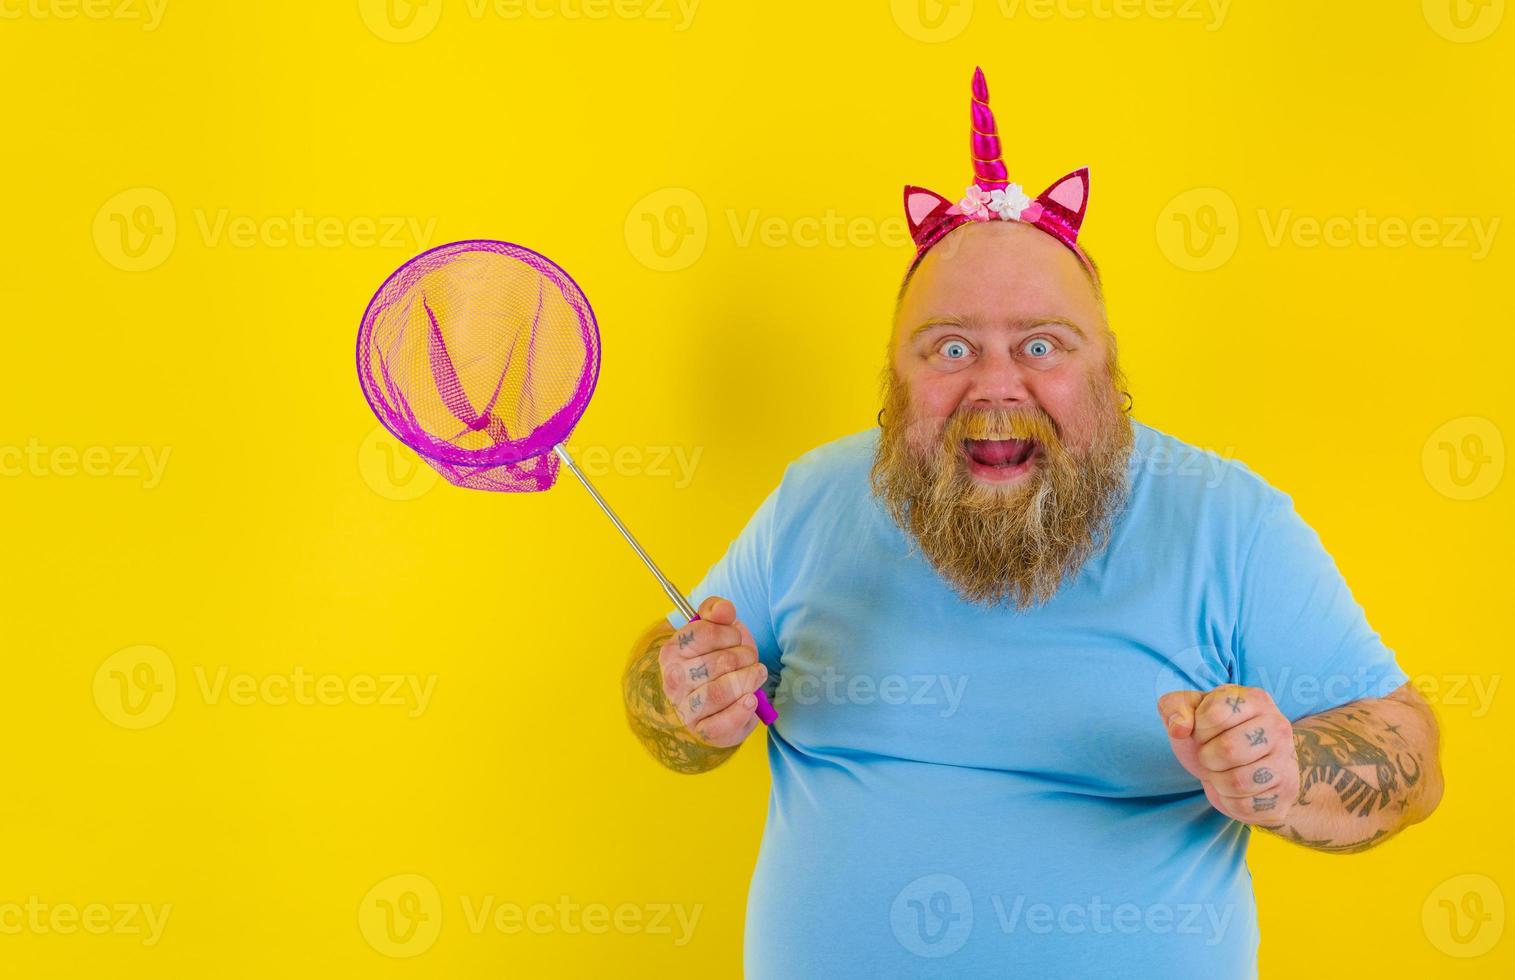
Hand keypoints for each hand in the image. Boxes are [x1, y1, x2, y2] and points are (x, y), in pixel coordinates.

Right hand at [659, 595, 767, 748]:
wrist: (718, 701)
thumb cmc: (717, 660)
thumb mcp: (717, 629)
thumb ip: (717, 611)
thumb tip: (724, 609)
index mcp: (671, 652)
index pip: (703, 633)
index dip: (729, 633)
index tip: (736, 638)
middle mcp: (673, 681)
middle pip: (719, 662)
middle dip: (745, 657)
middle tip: (750, 659)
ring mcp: (685, 709)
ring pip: (720, 692)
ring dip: (748, 680)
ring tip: (756, 675)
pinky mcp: (703, 731)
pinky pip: (723, 724)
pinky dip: (742, 710)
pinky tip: (751, 700)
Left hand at [1157, 684, 1298, 825]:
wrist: (1244, 767)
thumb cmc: (1214, 734)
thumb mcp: (1189, 713)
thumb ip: (1174, 707)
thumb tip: (1179, 728)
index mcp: (1255, 699)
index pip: (1214, 715)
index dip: (1198, 729)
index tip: (1204, 732)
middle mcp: (1278, 726)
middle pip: (1228, 750)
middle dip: (1208, 757)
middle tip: (1213, 755)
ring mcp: (1287, 761)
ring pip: (1237, 782)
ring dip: (1218, 781)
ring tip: (1224, 772)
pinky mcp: (1286, 793)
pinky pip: (1245, 805)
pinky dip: (1229, 801)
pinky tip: (1236, 789)